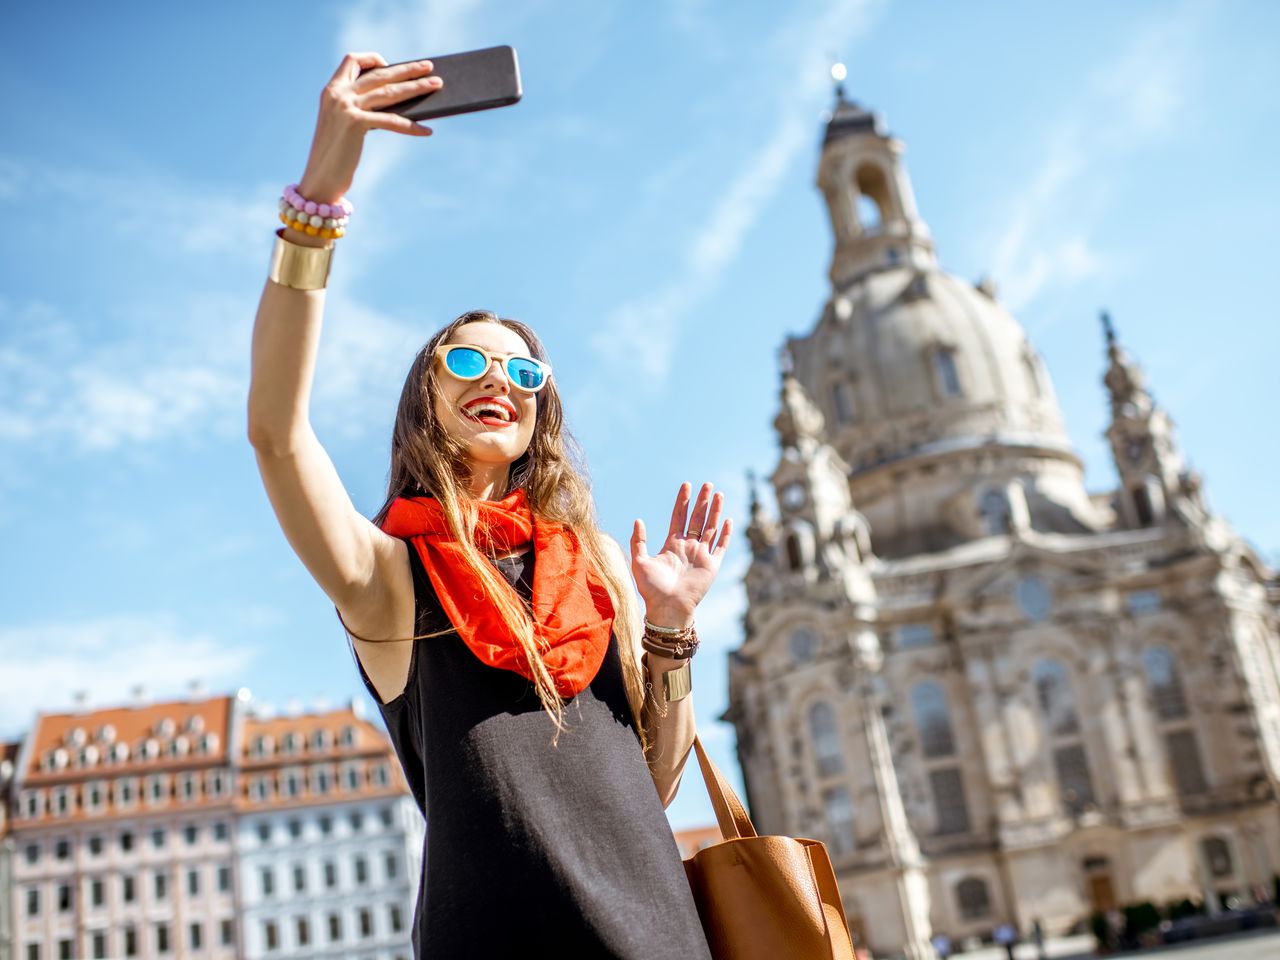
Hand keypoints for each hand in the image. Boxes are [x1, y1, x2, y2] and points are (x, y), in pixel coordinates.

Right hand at [296, 52, 441, 204]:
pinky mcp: (354, 124)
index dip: (372, 58)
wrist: (321, 178)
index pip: (352, 60)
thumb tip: (399, 101)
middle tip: (429, 66)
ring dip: (416, 87)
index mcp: (331, 90)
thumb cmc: (337, 154)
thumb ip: (361, 108)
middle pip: (379, 74)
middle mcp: (337, 94)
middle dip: (407, 69)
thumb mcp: (345, 124)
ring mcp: (345, 107)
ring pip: (389, 92)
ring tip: (436, 86)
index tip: (388, 64)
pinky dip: (410, 126)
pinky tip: (426, 131)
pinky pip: (390, 121)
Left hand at [630, 482, 732, 627]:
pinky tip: (728, 520)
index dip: (683, 501)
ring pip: (711, 528)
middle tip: (707, 484)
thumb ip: (638, 540)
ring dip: (715, 512)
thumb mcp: (639, 561)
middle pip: (697, 518)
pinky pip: (721, 546)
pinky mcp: (712, 565)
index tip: (686, 485)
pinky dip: (725, 534)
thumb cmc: (651, 589)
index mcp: (672, 544)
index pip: (679, 516)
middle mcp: (688, 547)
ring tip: (719, 495)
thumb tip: (638, 520)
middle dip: (702, 501)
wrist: (667, 608)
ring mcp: (701, 555)